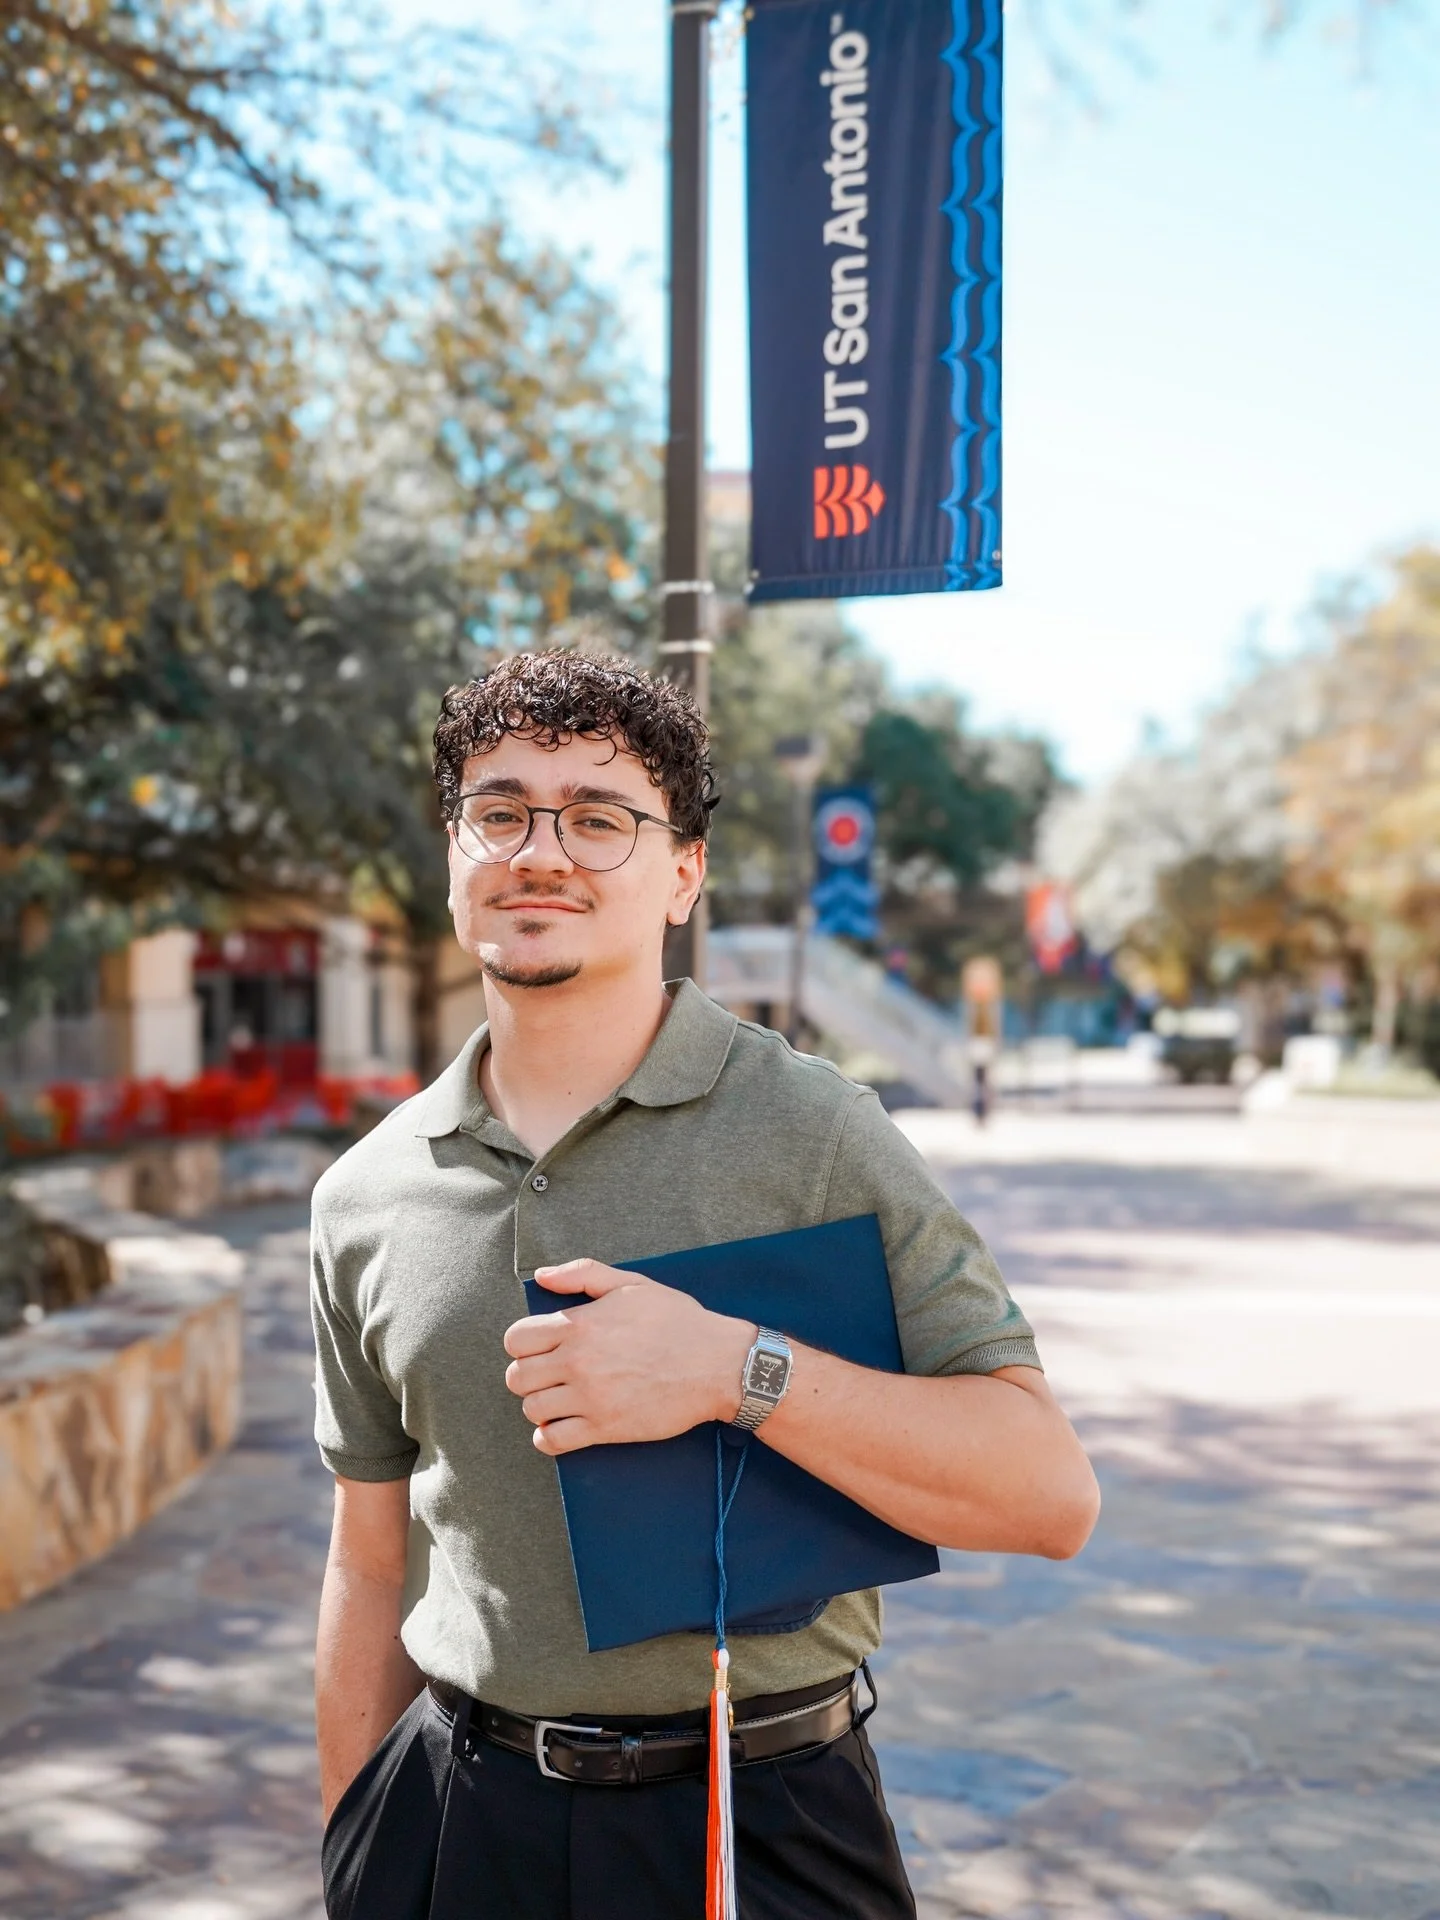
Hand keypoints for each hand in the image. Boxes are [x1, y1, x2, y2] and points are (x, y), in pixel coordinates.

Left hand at [503, 1260, 754, 1455]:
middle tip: (551, 1375)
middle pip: (517, 1377)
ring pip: (532, 1409)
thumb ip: (582, 1274)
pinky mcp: (605, 1428)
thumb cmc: (677, 1321)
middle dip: (529, 1375)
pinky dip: (549, 1437)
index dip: (523, 1344)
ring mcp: (590, 1398)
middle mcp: (577, 1362)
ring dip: (541, 1405)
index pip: (515, 1340)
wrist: (717, 1365)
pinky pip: (552, 1441)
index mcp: (579, 1325)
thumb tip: (542, 1276)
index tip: (541, 1348)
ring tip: (561, 1398)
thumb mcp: (631, 1284)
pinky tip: (563, 1425)